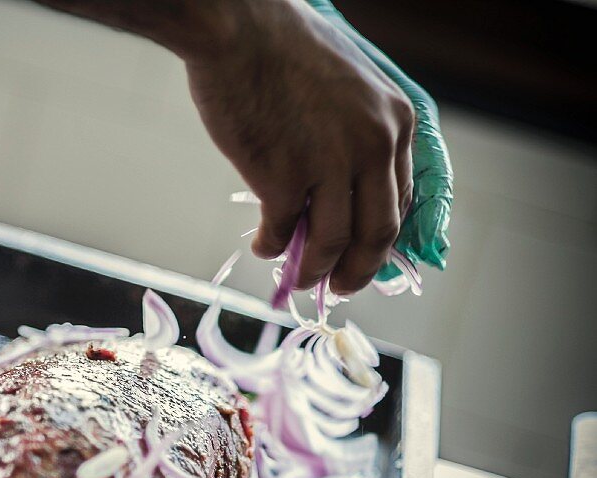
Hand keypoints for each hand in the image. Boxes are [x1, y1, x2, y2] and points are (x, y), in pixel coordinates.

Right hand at [181, 0, 414, 293]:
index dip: (381, 239)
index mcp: (396, 122)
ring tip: (299, 280)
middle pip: (378, 233)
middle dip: (360, 271)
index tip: (364, 256)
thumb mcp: (346, 85)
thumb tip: (339, 189)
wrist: (237, 29)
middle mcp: (373, 146)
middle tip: (342, 287)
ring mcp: (330, 165)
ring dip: (316, 272)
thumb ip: (354, 132)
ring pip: (334, 244)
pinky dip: (273, 248)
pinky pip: (284, 232)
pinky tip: (262, 246)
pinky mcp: (283, 179)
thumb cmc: (282, 49)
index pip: (401, 200)